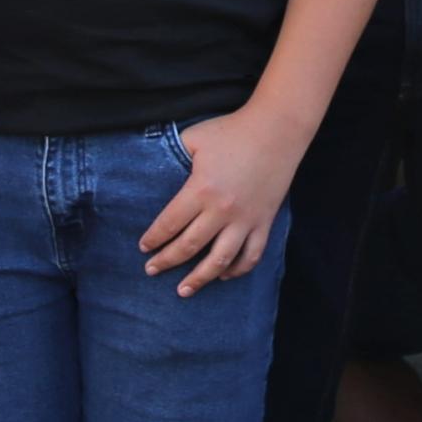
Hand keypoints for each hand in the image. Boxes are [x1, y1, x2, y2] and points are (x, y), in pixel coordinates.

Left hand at [142, 110, 311, 293]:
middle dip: (166, 262)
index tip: (143, 247)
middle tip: (151, 270)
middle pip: (189, 247)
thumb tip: (152, 165)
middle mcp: (222, 211)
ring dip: (199, 278)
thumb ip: (171, 153)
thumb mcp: (194, 138)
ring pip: (220, 261)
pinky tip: (223, 275)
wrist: (277, 130)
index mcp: (201, 190)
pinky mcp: (264, 222)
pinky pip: (251, 255)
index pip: (169, 224)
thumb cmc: (232, 131)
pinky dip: (237, 270)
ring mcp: (246, 220)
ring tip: (183, 291)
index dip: (153, 238)